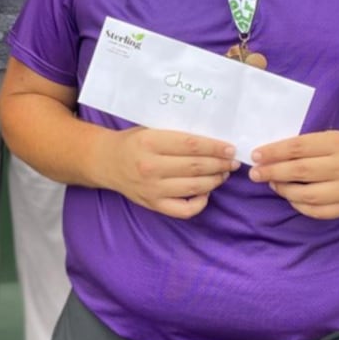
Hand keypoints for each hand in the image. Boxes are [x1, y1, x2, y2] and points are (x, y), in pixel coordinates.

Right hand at [106, 127, 238, 218]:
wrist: (106, 161)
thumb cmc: (132, 142)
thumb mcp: (151, 129)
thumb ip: (177, 135)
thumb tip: (213, 142)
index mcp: (150, 142)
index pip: (191, 145)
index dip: (215, 147)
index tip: (230, 148)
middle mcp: (150, 166)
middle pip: (195, 167)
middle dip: (220, 164)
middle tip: (232, 162)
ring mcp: (152, 188)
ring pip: (194, 187)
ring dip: (214, 181)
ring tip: (223, 174)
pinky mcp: (153, 204)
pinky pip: (184, 210)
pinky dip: (200, 203)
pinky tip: (205, 192)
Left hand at [249, 130, 338, 217]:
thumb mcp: (326, 138)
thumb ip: (301, 146)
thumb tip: (266, 156)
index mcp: (336, 144)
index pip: (297, 148)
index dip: (273, 152)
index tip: (256, 156)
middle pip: (300, 171)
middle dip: (273, 172)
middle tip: (255, 174)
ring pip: (307, 195)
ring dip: (283, 190)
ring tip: (273, 184)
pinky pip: (317, 211)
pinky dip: (298, 205)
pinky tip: (290, 197)